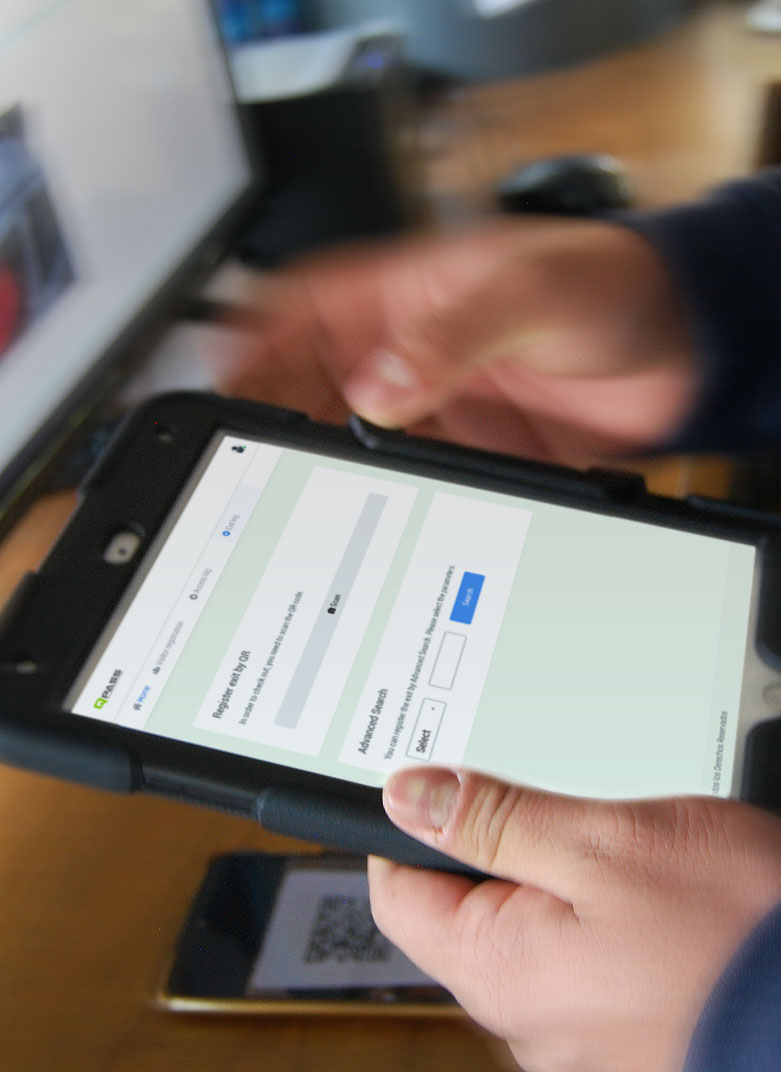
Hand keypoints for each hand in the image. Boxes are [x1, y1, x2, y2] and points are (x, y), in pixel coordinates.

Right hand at [217, 217, 696, 465]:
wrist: (683, 352)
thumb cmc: (612, 284)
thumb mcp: (528, 292)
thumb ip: (452, 336)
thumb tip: (380, 387)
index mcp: (405, 292)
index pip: (300, 308)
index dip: (249, 339)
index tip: (217, 378)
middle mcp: (408, 351)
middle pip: (309, 383)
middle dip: (271, 417)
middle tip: (246, 460)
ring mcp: (432, 408)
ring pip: (347, 439)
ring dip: (319, 466)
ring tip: (289, 501)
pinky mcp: (462, 457)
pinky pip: (400, 480)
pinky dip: (375, 501)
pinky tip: (361, 521)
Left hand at [368, 766, 780, 1071]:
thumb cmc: (732, 932)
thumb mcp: (600, 842)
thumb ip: (492, 821)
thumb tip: (408, 797)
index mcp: (497, 973)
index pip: (399, 891)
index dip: (411, 825)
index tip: (439, 781)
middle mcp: (523, 1015)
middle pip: (460, 905)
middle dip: (493, 843)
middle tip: (547, 804)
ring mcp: (571, 1023)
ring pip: (519, 922)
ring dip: (546, 869)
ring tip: (603, 840)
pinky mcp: (612, 1020)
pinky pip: (566, 951)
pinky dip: (583, 905)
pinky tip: (631, 881)